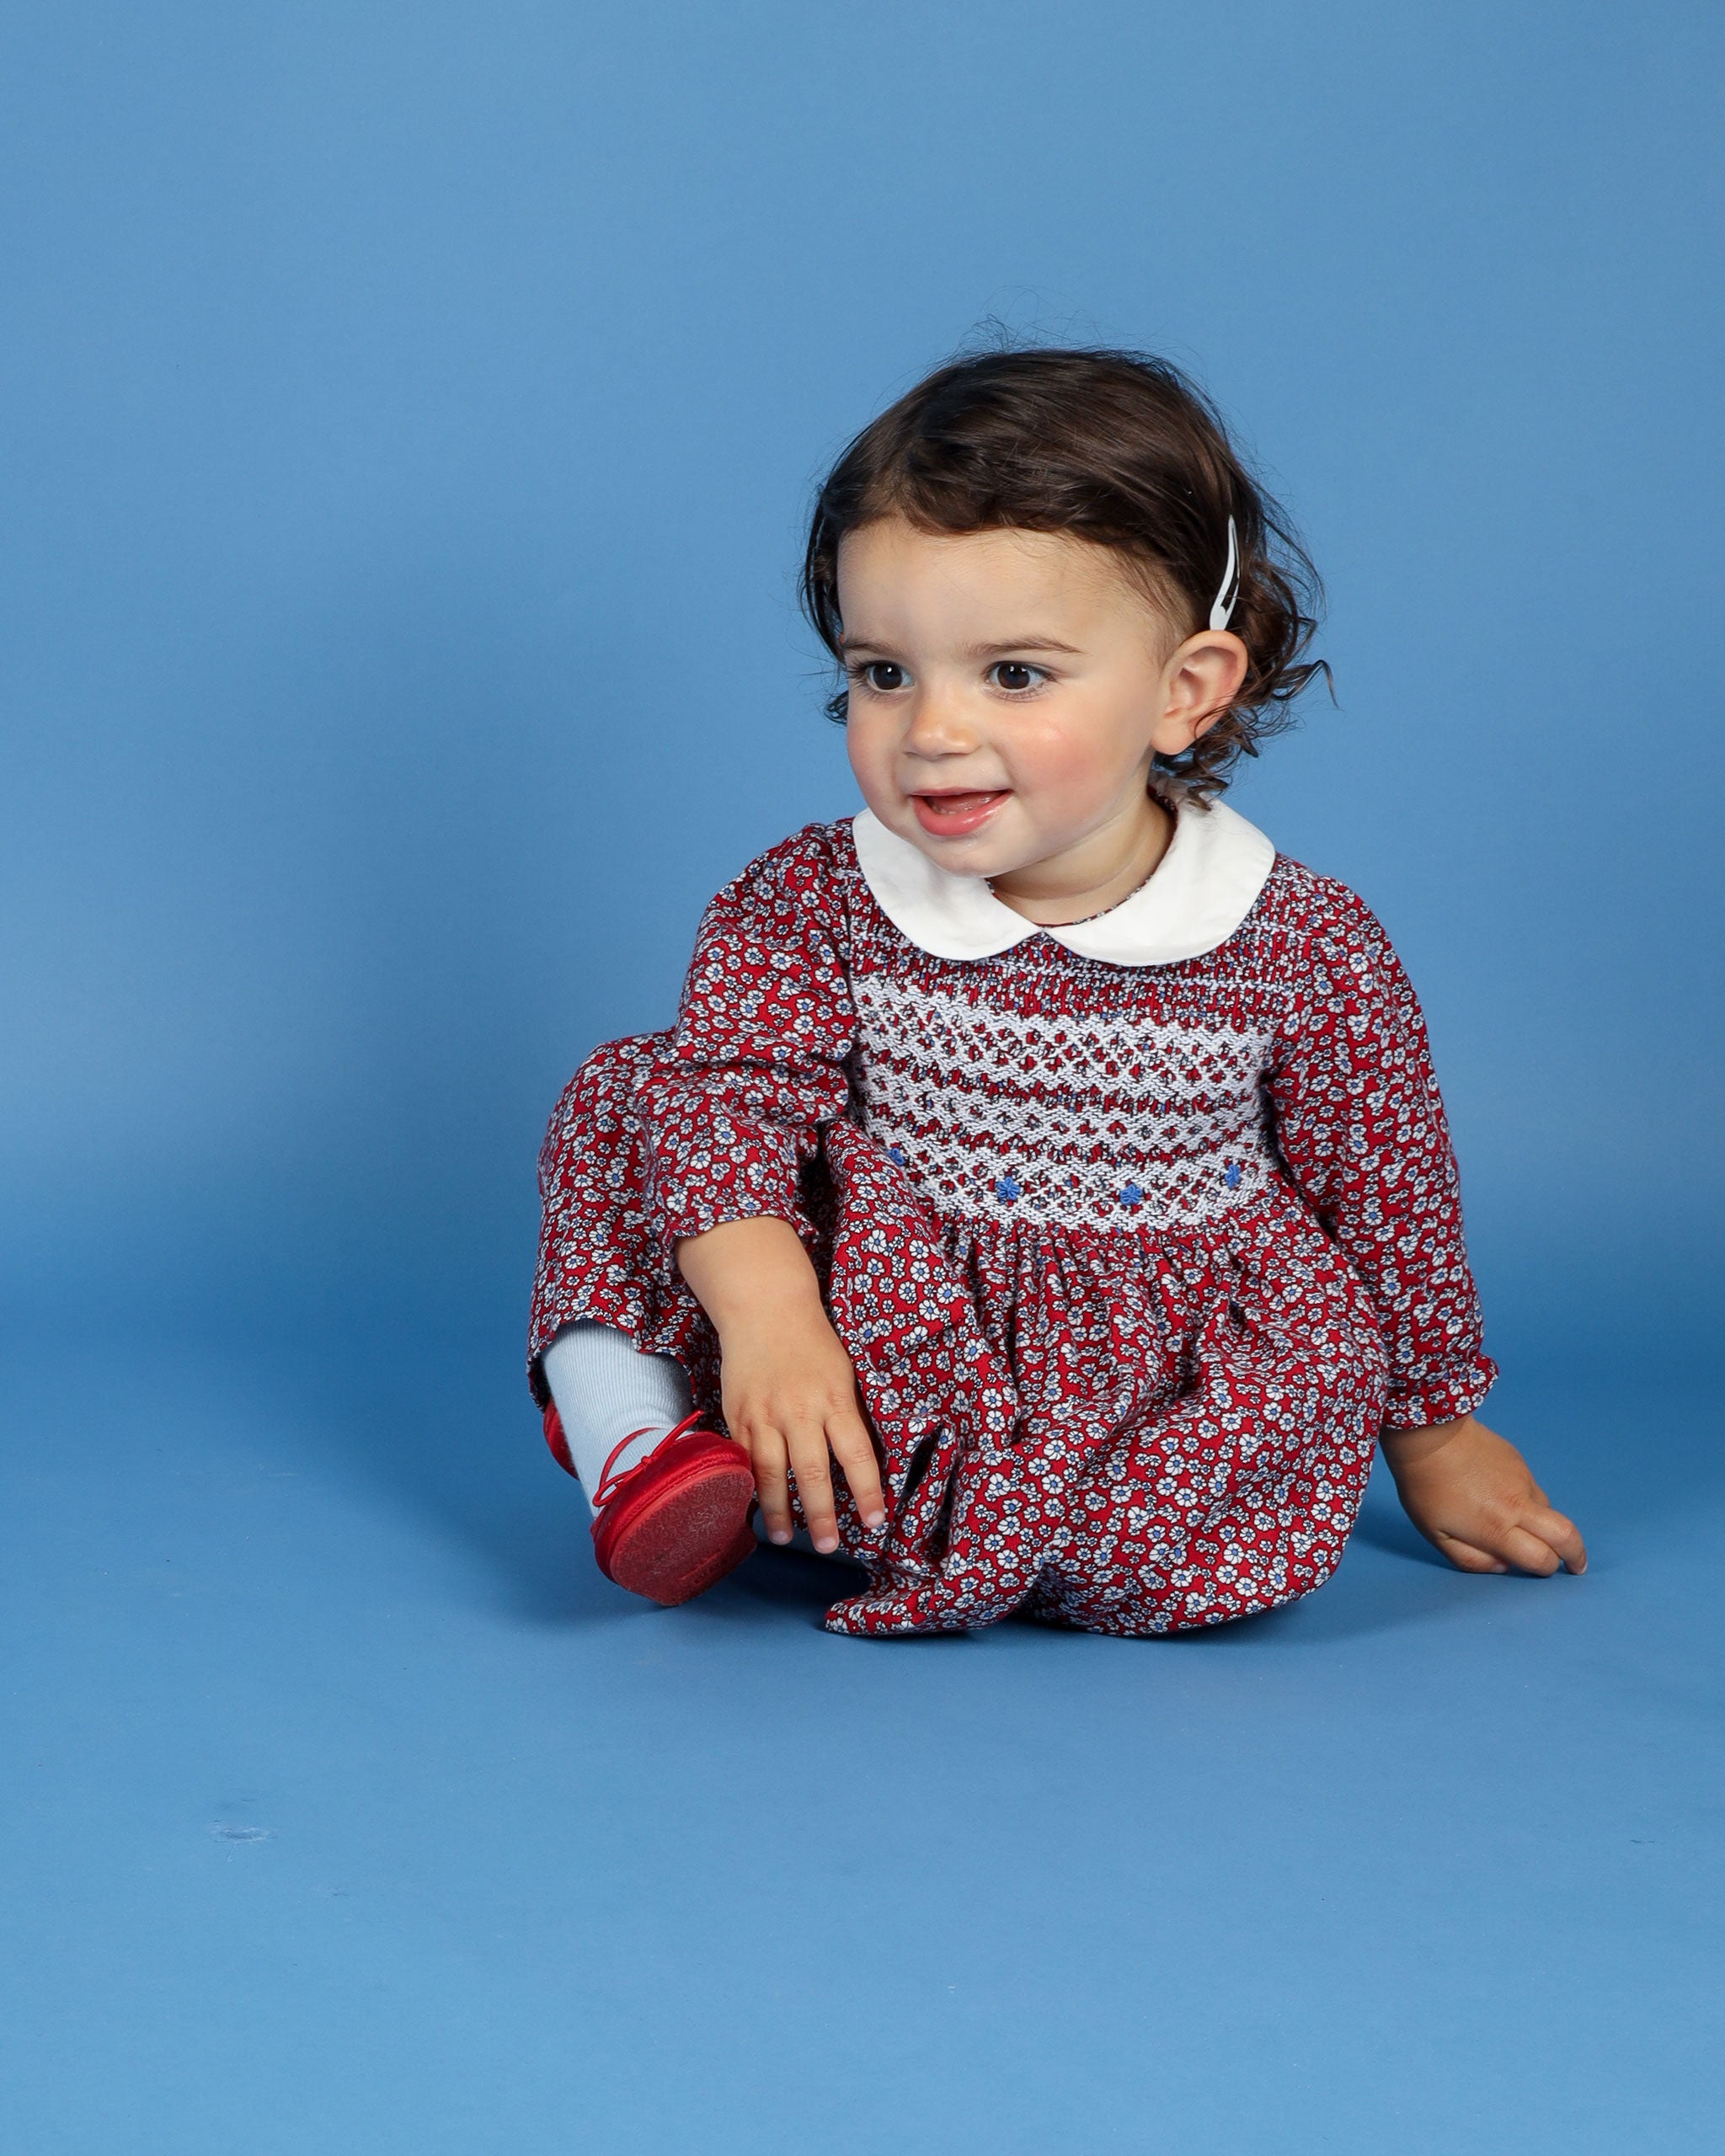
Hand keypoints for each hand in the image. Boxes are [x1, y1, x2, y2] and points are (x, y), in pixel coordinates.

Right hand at [674, 1215, 886, 1553]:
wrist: (765, 1308)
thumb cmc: (814, 1343)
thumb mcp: (845, 1374)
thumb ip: (848, 1416)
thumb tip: (862, 1464)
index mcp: (836, 1399)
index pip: (857, 1455)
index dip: (868, 1492)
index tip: (874, 1522)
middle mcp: (800, 1411)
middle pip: (813, 1473)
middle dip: (821, 1515)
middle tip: (827, 1546)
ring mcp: (765, 1415)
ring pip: (772, 1473)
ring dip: (778, 1510)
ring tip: (784, 1538)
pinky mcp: (738, 1415)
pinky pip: (744, 1459)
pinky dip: (749, 1486)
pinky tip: (753, 1507)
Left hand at [1380, 1414, 1586, 1576]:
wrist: (1429, 1435)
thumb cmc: (1425, 1488)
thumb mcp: (1437, 1535)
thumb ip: (1472, 1560)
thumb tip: (1504, 1566)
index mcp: (1497, 1529)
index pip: (1542, 1559)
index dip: (1546, 1571)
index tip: (1545, 1572)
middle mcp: (1518, 1506)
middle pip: (1567, 1536)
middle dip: (1577, 1555)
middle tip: (1576, 1565)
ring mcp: (1522, 1481)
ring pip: (1550, 1511)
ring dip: (1546, 1526)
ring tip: (1520, 1526)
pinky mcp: (1519, 1463)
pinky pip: (1533, 1490)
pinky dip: (1529, 1502)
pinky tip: (1503, 1498)